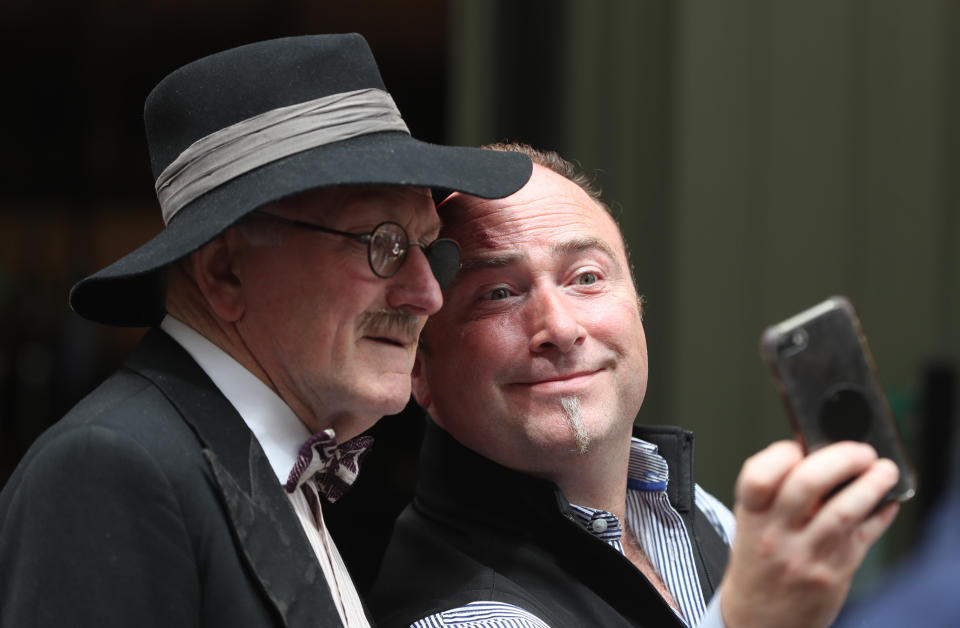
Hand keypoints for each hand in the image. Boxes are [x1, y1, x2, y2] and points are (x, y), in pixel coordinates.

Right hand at [720, 440, 899, 627]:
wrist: (757, 620)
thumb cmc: (757, 565)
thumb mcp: (750, 524)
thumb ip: (775, 493)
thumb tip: (815, 454)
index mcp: (751, 516)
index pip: (759, 475)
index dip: (781, 453)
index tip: (798, 446)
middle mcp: (776, 534)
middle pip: (807, 483)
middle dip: (841, 458)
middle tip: (859, 451)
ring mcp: (806, 554)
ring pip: (844, 510)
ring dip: (872, 485)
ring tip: (885, 471)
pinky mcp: (834, 572)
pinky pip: (864, 536)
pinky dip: (881, 514)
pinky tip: (886, 502)